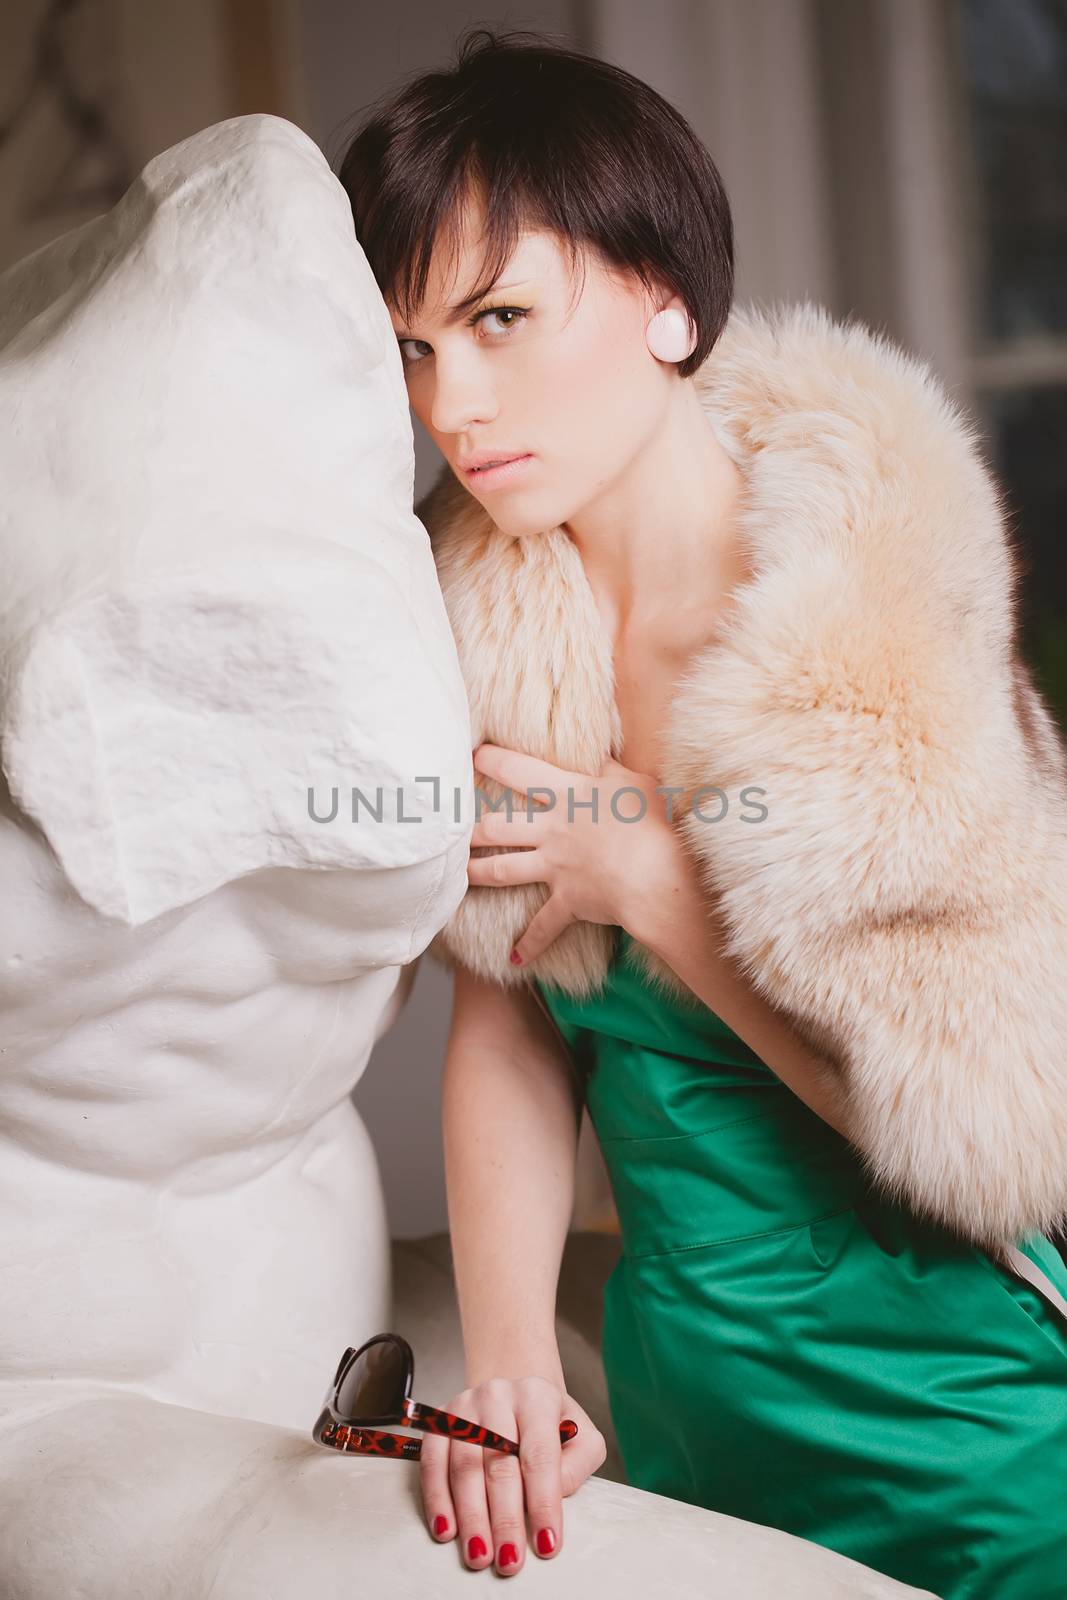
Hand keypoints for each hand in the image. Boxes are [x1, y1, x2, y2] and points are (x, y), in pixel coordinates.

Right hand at [420, 1373, 606, 1576]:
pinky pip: (432, 1462)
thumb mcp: (581, 1437)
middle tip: (509, 1560)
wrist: (515, 1394)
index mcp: (537, 1397)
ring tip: (479, 1553)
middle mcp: (498, 1396)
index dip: (542, 1502)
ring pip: (464, 1467)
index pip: (540, 1455)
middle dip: (504, 1519)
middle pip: (499, 1464)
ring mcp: (465, 1406)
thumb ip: (577, 1463)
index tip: (546, 1544)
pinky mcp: (440, 1420)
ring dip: (470, 1516)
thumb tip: (556, 1494)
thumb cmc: (549, 1424)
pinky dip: (437, 1498)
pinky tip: (447, 1528)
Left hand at [468, 743, 675, 965]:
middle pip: (498, 826)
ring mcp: (555, 868)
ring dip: (477, 872)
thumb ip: (611, 770)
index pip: (520, 771)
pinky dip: (529, 945)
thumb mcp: (635, 783)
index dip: (493, 760)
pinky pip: (543, 927)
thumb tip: (598, 758)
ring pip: (503, 870)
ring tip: (457, 873)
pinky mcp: (567, 901)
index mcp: (568, 795)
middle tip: (448, 824)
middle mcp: (552, 831)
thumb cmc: (652, 823)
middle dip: (470, 825)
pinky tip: (513, 958)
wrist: (654, 875)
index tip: (472, 754)